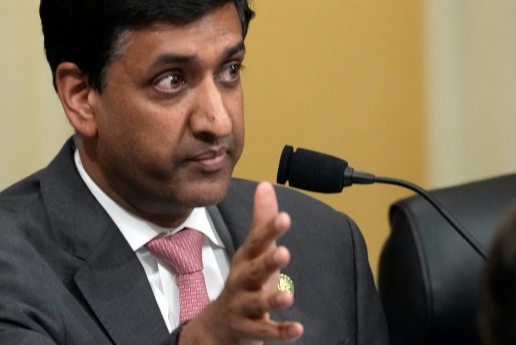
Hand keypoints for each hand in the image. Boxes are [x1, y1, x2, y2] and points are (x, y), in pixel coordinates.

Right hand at [179, 182, 303, 343]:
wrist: (217, 326)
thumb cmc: (242, 283)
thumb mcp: (251, 252)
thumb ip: (261, 221)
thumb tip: (265, 185)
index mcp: (246, 261)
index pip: (256, 242)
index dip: (269, 230)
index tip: (284, 218)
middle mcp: (242, 282)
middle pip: (253, 271)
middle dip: (267, 262)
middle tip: (283, 252)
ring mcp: (244, 307)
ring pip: (257, 303)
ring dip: (272, 299)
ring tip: (288, 296)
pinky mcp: (250, 330)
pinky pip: (265, 331)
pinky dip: (280, 331)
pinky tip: (297, 329)